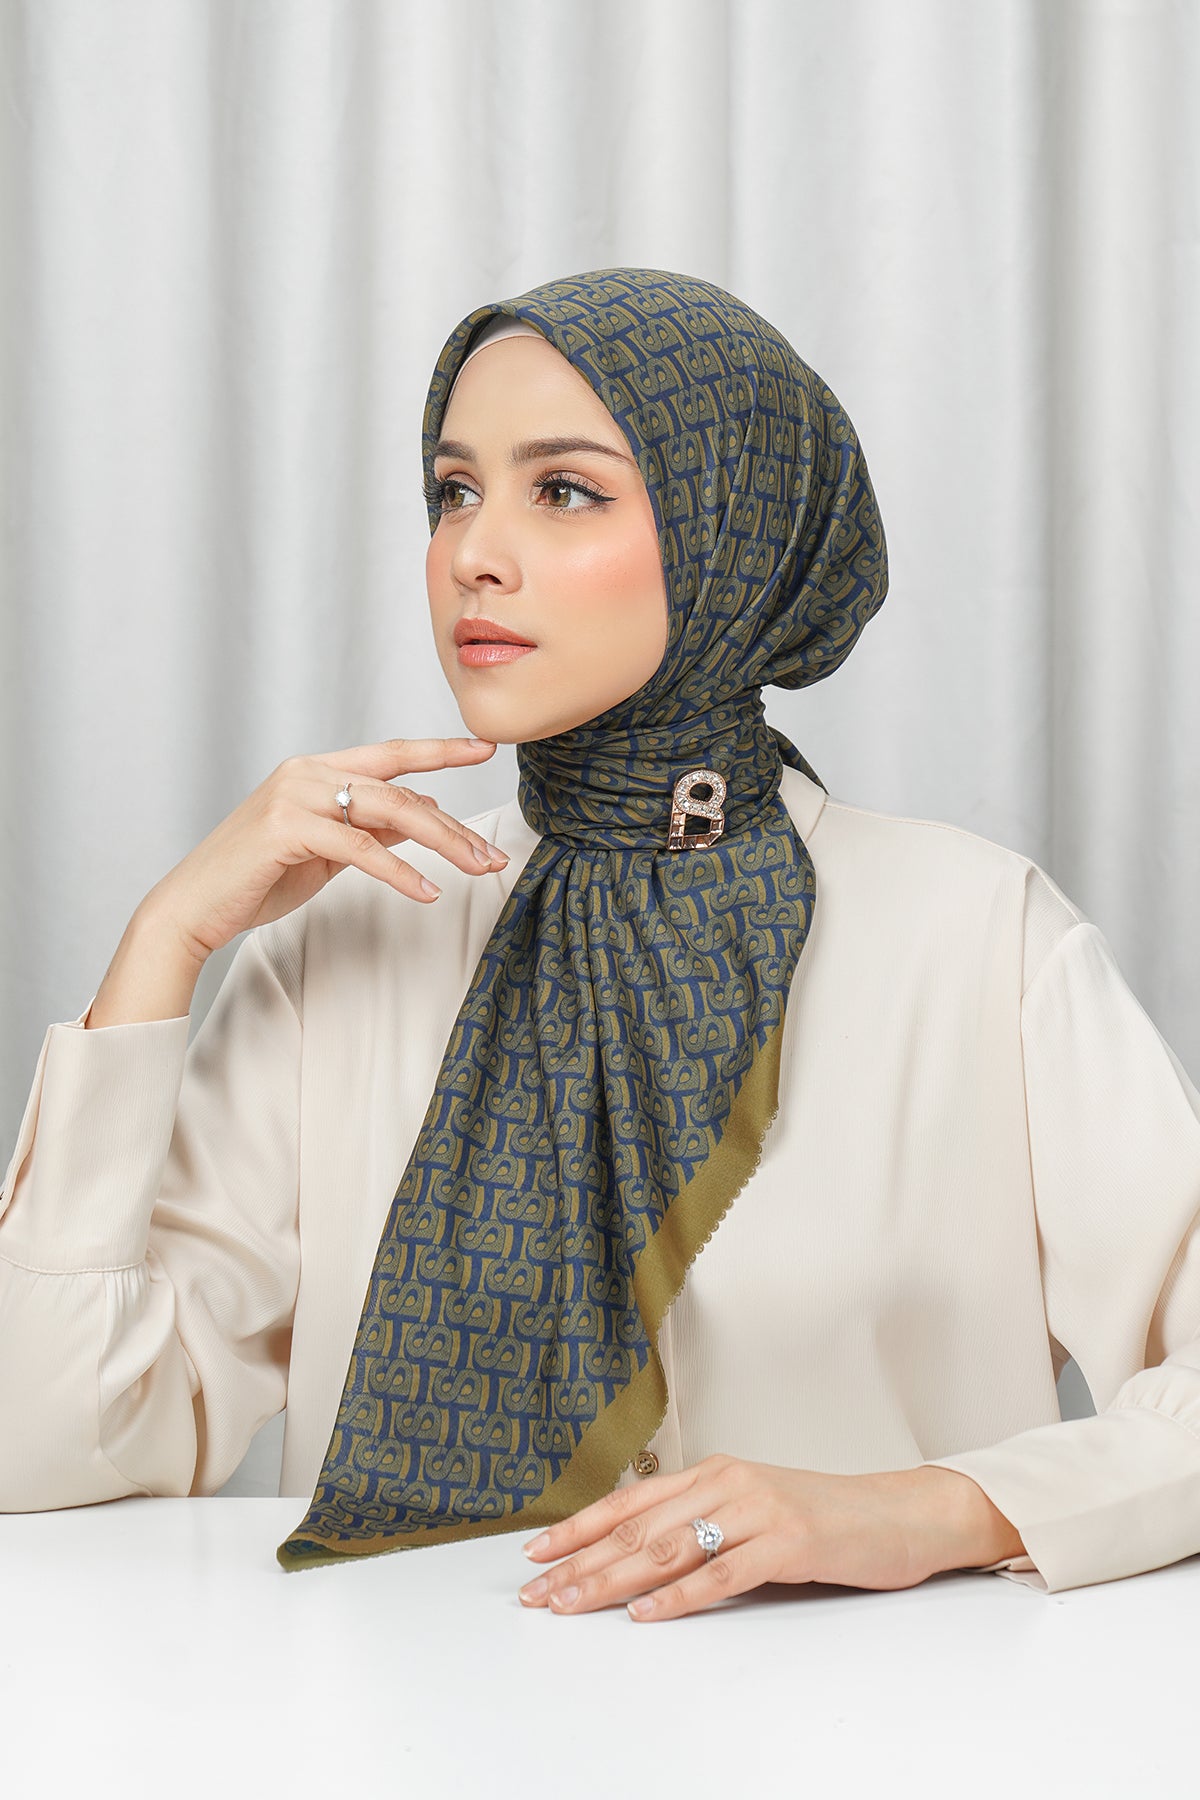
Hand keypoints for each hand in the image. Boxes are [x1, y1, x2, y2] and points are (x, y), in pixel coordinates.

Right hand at [145, 736, 506, 964]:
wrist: (194, 906)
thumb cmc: (257, 878)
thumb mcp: (326, 849)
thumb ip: (369, 827)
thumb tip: (424, 818)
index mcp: (316, 769)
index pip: (391, 755)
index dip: (441, 750)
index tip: (485, 749)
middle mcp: (307, 772)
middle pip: (400, 790)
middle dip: (454, 825)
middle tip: (492, 856)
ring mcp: (295, 796)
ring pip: (388, 812)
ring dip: (442, 845)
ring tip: (476, 870)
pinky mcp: (287, 829)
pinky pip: (360, 848)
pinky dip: (400, 872)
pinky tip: (427, 891)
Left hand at [516, 1453, 1016, 1622]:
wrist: (899, 1513)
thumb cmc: (823, 1516)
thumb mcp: (752, 1508)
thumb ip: (702, 1522)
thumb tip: (637, 1555)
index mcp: (713, 1473)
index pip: (630, 1502)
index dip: (578, 1528)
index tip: (535, 1554)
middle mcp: (727, 1483)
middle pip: (638, 1528)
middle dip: (580, 1564)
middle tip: (538, 1594)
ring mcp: (758, 1510)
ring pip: (668, 1549)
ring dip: (612, 1582)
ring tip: (572, 1606)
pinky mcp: (788, 1542)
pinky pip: (723, 1575)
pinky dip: (679, 1597)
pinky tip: (646, 1614)